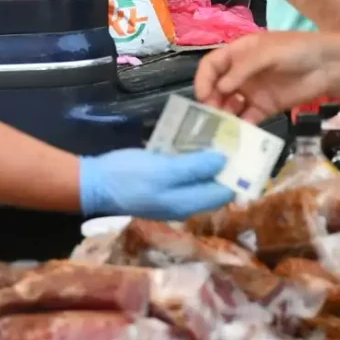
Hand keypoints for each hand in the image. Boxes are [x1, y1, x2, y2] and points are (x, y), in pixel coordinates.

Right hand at [79, 149, 233, 218]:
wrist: (93, 183)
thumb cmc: (128, 176)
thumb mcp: (164, 170)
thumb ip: (195, 168)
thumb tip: (225, 162)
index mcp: (187, 204)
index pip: (223, 193)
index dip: (236, 174)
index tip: (246, 150)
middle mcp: (183, 203)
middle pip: (213, 186)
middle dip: (224, 165)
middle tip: (232, 138)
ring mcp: (170, 195)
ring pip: (198, 179)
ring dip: (207, 160)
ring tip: (217, 135)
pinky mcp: (160, 184)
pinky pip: (183, 173)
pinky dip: (190, 159)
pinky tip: (191, 141)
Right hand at [194, 32, 337, 120]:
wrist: (328, 66)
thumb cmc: (296, 50)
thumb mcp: (267, 53)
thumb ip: (242, 69)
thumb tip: (220, 88)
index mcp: (238, 54)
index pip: (211, 66)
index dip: (203, 79)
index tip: (202, 96)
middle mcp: (241, 74)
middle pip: (216, 88)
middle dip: (210, 102)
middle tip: (210, 116)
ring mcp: (252, 92)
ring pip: (229, 105)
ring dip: (222, 116)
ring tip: (220, 129)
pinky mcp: (265, 108)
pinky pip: (247, 119)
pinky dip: (240, 126)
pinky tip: (238, 134)